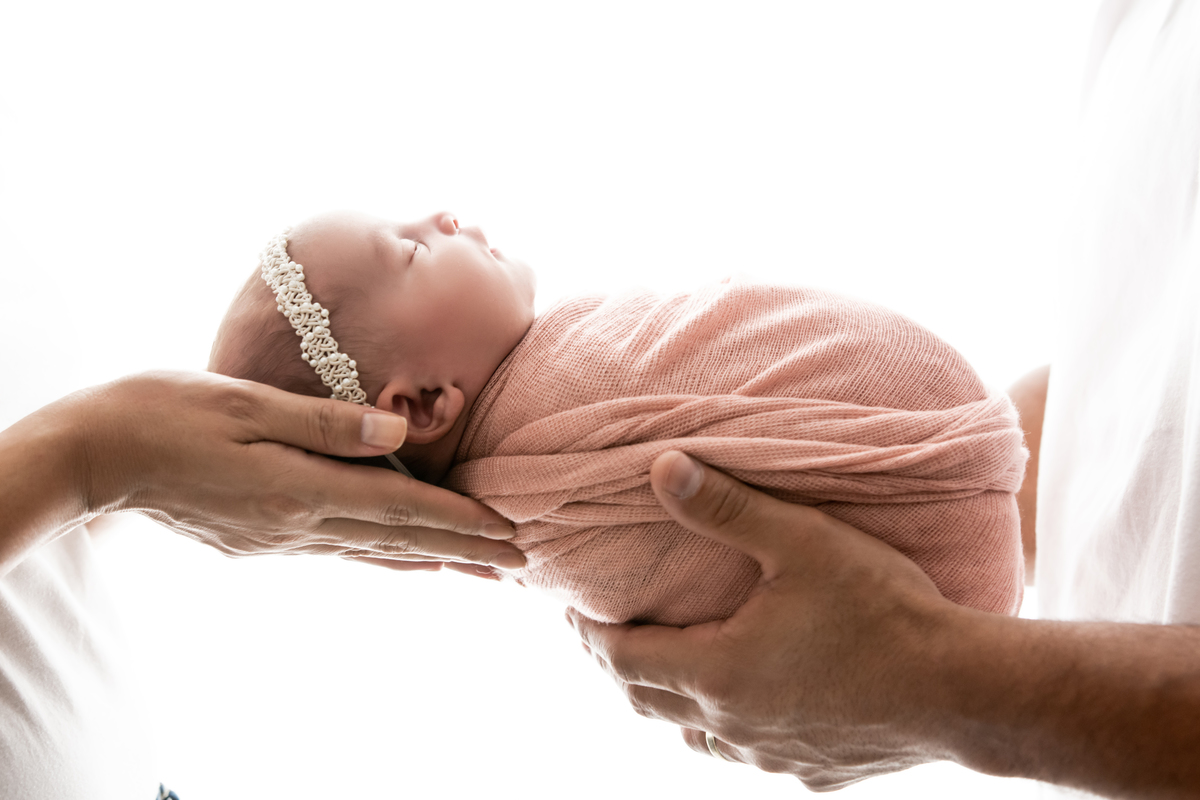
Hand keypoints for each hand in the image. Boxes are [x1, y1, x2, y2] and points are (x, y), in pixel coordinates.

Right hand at [73, 371, 523, 569]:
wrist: (97, 456)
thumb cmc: (170, 412)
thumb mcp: (251, 403)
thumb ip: (331, 423)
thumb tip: (403, 436)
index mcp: (302, 489)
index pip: (404, 509)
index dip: (462, 522)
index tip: (511, 535)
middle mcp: (299, 524)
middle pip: (399, 541)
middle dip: (463, 550)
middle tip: (518, 562)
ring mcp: (280, 538)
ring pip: (373, 551)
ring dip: (429, 558)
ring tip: (475, 568)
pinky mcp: (262, 538)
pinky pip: (341, 549)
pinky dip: (383, 555)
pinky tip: (399, 557)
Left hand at [566, 451, 958, 789]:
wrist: (963, 692)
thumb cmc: (882, 610)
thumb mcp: (801, 541)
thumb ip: (725, 506)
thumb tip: (658, 467)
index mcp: (718, 670)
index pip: (623, 658)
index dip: (591, 634)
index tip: (576, 610)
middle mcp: (732, 724)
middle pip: (648, 701)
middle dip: (621, 666)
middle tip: (609, 635)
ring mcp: (771, 757)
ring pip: (696, 735)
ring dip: (671, 702)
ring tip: (669, 669)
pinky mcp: (811, 773)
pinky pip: (749, 753)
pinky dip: (729, 728)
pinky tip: (749, 708)